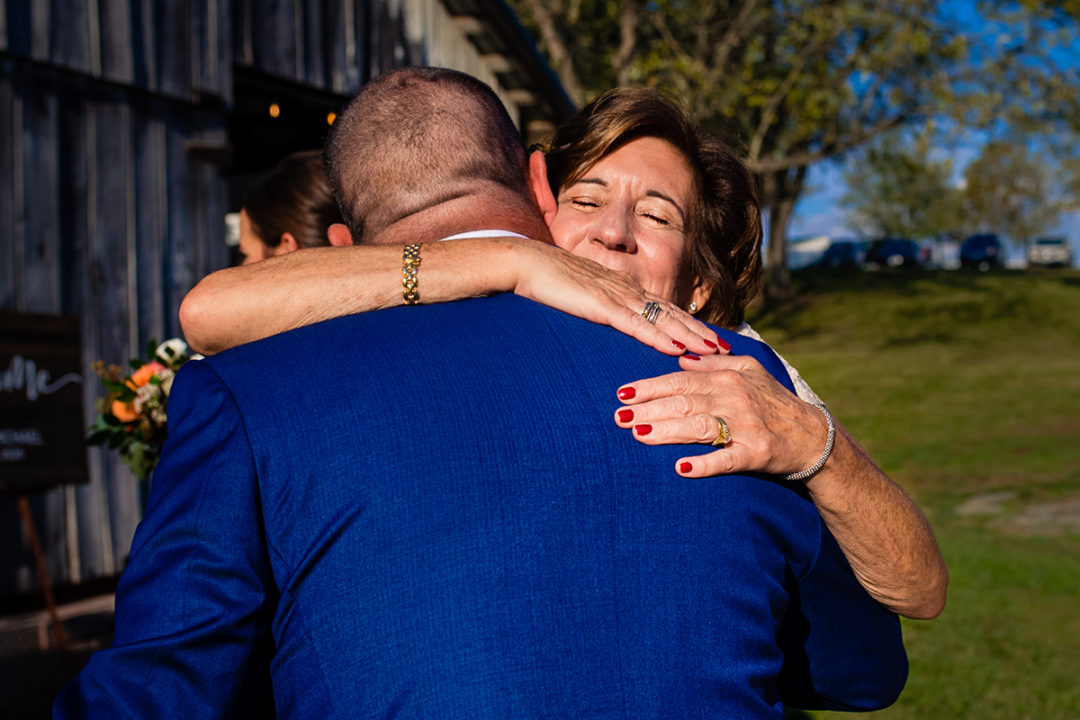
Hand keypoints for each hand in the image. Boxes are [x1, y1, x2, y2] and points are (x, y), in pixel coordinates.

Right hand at [508, 239, 724, 355]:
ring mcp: (617, 296)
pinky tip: (677, 349)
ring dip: (690, 337)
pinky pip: (637, 325)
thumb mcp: (582, 297)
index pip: (665, 308)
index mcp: (623, 288)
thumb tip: (611, 322)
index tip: (712, 339)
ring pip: (663, 319)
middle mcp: (627, 289)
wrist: (526, 263)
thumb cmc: (549, 281)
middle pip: (673, 313)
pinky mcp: (602, 305)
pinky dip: (660, 337)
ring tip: (714, 352)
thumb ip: (600, 309)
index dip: (690, 324)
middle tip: (728, 349)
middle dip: (701, 332)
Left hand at [613, 354, 829, 476]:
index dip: (650, 386)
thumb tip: (681, 359)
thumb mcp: (748, 371)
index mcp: (728, 378)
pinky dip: (704, 464)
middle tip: (619, 417)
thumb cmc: (774, 402)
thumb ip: (713, 364)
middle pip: (684, 402)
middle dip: (649, 408)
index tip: (622, 393)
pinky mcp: (756, 453)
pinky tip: (681, 468)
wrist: (812, 436)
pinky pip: (726, 459)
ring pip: (699, 426)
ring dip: (667, 431)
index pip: (680, 380)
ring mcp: (745, 426)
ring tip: (639, 434)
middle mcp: (735, 398)